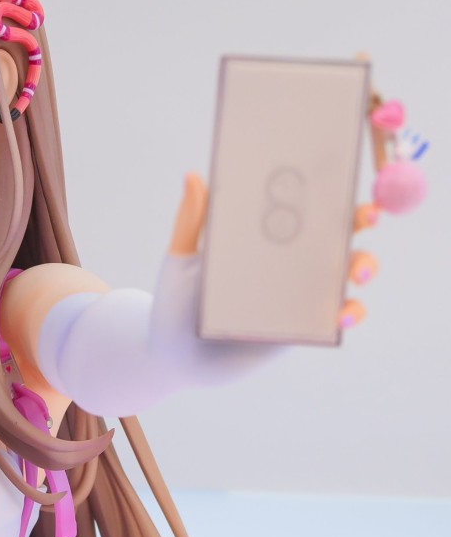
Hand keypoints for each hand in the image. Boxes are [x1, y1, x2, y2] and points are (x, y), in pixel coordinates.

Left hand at [168, 171, 379, 329]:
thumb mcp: (181, 261)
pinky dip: (348, 313)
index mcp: (260, 241)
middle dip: (357, 223)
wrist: (171, 359)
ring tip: (360, 270)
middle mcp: (284, 265)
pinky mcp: (297, 330)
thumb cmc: (173, 305)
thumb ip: (190, 223)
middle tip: (366, 216)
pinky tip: (344, 313)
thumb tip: (193, 176)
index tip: (343, 177)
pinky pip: (331, 319)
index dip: (325, 193)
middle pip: (331, 238)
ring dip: (362, 266)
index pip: (299, 209)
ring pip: (341, 276)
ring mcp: (294, 297)